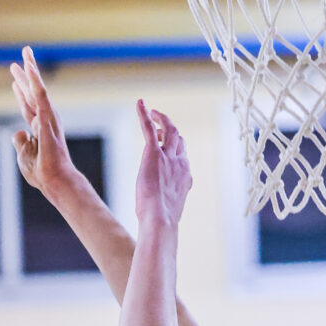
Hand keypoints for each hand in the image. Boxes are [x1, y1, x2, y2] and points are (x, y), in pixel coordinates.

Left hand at [9, 46, 73, 197]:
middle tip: (22, 57)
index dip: (21, 92)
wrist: (54, 180)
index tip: (15, 80)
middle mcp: (44, 119)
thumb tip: (18, 133)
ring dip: (31, 70)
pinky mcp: (47, 118)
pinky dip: (34, 80)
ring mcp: (47, 118)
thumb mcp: (24, 156)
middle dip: (26, 75)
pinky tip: (30, 68)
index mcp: (39, 128)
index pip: (28, 106)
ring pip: (37, 88)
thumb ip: (21, 143)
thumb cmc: (42, 173)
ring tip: (26, 54)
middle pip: (32, 92)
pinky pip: (40, 95)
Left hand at [135, 100, 190, 228]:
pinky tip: (140, 104)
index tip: (167, 150)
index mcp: (185, 176)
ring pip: (169, 130)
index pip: (183, 155)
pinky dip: (144, 114)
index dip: (176, 149)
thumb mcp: (168, 210)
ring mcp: (168, 157)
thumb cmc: (162, 221)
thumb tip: (161, 218)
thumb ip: (167, 204)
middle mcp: (181, 162)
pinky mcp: (153, 153)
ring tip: (153, 114)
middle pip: (179, 139)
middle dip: (171, 130)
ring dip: (162, 120)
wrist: (161, 219)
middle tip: (160, 125)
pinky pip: (148, 128)